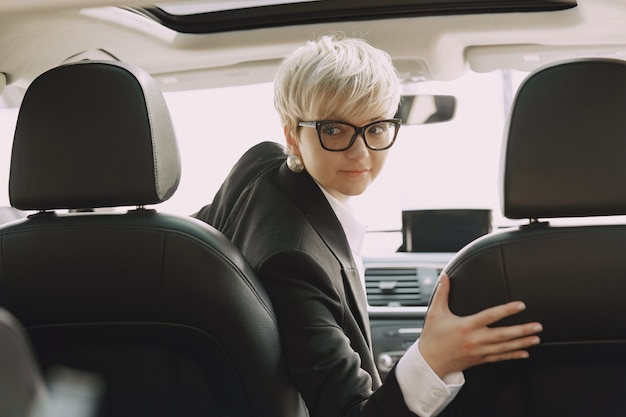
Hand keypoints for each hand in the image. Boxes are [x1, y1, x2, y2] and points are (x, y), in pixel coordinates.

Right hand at [419, 273, 541, 378]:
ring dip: (522, 342)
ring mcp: (480, 351)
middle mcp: (476, 339)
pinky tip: (524, 353)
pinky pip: (500, 357)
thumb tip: (444, 277)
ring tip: (536, 338)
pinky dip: (513, 355)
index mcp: (467, 325)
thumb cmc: (432, 338)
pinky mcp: (480, 359)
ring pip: (505, 347)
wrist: (430, 362)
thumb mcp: (435, 312)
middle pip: (503, 334)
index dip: (506, 310)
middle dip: (522, 330)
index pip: (490, 316)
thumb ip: (442, 293)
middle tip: (537, 326)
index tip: (520, 305)